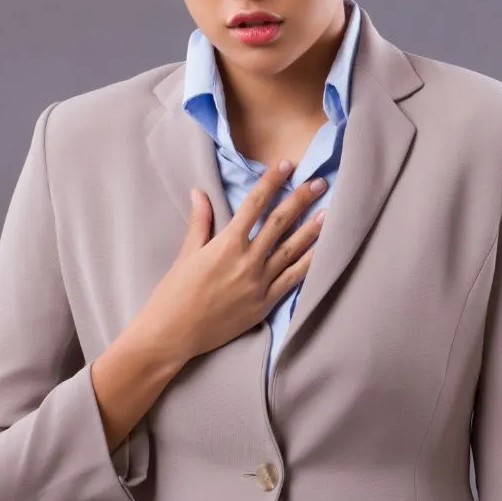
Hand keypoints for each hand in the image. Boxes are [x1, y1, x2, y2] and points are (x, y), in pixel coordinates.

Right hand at [127, 159, 327, 365]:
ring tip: (329, 212)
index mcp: (226, 244)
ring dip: (311, 230)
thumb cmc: (174, 293)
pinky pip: (293, 280)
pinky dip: (308, 264)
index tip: (286, 165)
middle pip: (279, 223)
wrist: (173, 334)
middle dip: (300, 199)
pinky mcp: (265, 303)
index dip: (271, 182)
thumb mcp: (186, 254)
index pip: (254, 204)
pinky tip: (321, 252)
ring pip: (292, 250)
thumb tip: (200, 192)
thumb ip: (200, 222)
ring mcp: (259, 283)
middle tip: (319, 183)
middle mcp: (247, 261)